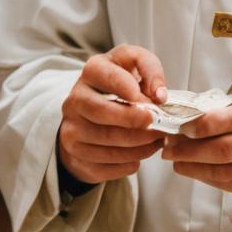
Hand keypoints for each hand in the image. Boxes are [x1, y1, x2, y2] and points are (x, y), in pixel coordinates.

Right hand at [56, 44, 166, 184]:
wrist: (95, 112)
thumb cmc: (122, 86)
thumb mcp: (135, 65)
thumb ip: (150, 69)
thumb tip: (159, 96)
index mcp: (92, 72)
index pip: (106, 75)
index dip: (128, 87)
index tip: (152, 99)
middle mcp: (75, 100)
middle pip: (101, 111)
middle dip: (134, 121)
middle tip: (158, 126)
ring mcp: (71, 129)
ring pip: (104, 142)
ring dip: (138, 146)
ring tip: (156, 142)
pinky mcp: (75, 155)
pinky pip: (103, 165)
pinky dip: (127, 163)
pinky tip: (139, 155)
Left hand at [162, 93, 231, 196]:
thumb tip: (199, 111)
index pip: (227, 120)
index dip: (197, 126)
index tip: (178, 126)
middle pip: (223, 151)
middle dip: (189, 151)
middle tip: (168, 148)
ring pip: (227, 174)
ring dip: (196, 170)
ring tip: (177, 162)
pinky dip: (214, 180)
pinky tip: (199, 172)